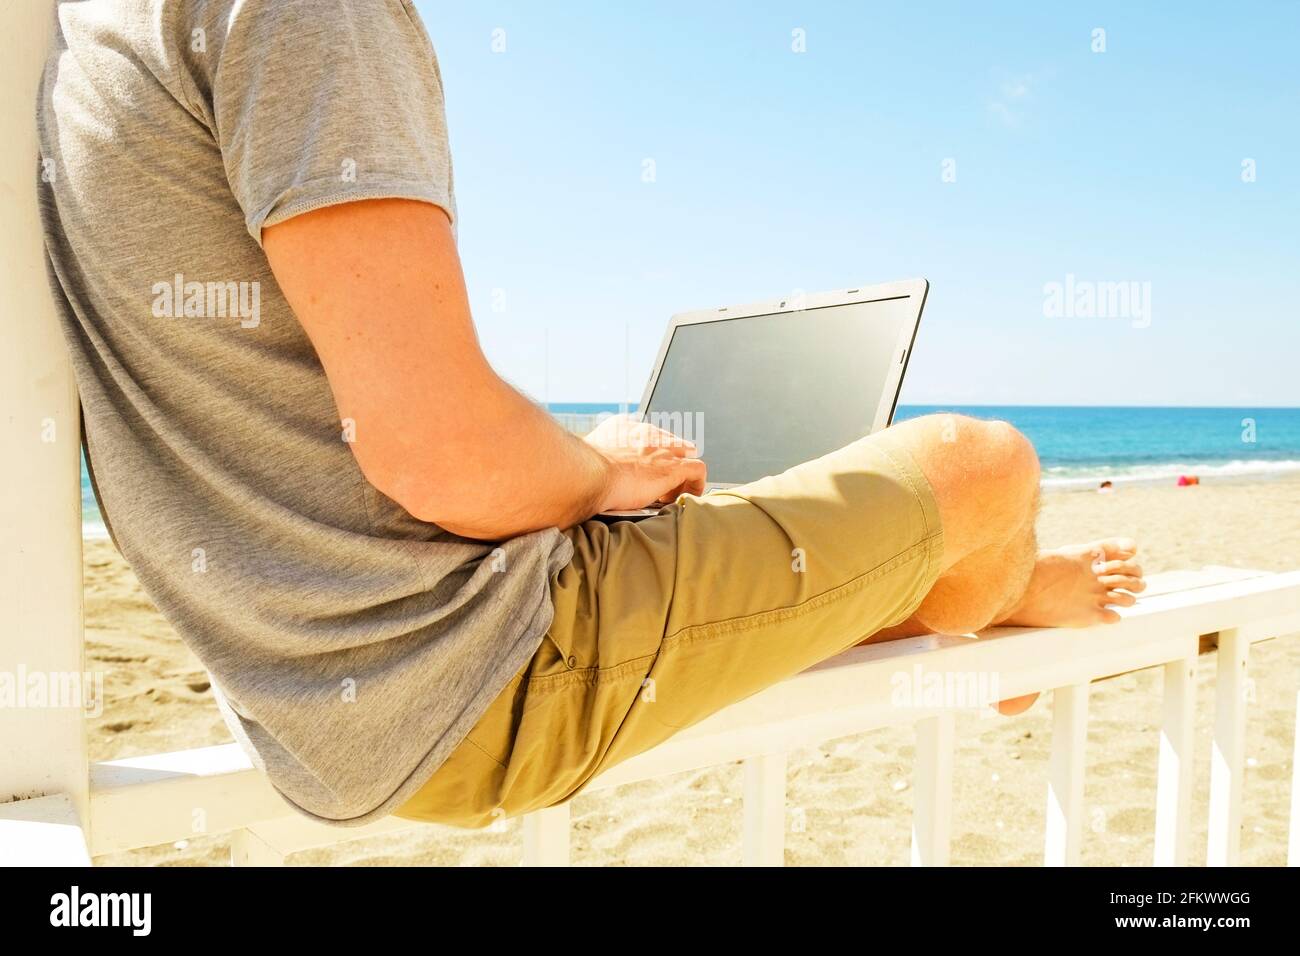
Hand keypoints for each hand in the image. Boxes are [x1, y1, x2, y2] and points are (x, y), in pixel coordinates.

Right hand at [584, 414, 706, 510]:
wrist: (587, 475)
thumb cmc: (580, 472)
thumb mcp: (585, 457)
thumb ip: (594, 459)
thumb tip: (590, 474)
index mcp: (622, 427)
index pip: (647, 436)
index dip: (649, 455)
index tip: (643, 470)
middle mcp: (645, 433)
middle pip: (670, 443)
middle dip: (669, 462)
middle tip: (660, 485)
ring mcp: (661, 449)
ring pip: (687, 455)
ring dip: (681, 476)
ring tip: (673, 494)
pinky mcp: (673, 467)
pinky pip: (698, 470)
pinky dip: (696, 483)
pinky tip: (688, 496)